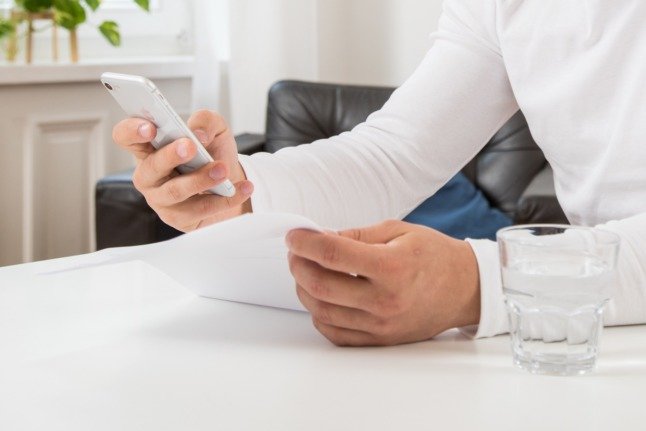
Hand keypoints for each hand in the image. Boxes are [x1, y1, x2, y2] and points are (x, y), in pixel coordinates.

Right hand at [112, 110, 253, 231]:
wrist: (231, 184)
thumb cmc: (213, 154)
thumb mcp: (214, 129)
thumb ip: (205, 120)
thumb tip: (198, 133)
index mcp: (150, 148)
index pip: (126, 137)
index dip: (132, 131)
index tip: (151, 127)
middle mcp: (150, 175)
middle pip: (150, 167)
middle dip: (170, 156)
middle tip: (190, 146)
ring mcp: (161, 199)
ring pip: (175, 191)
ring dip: (200, 180)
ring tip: (222, 170)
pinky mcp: (179, 218)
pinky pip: (200, 210)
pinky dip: (225, 198)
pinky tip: (243, 188)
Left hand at [286, 220, 480, 345]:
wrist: (466, 288)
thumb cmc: (434, 255)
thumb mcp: (399, 231)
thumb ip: (356, 234)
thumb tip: (320, 237)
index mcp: (392, 267)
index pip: (333, 254)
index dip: (305, 243)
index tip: (294, 236)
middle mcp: (385, 300)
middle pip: (321, 286)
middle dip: (299, 265)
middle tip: (296, 252)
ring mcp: (382, 325)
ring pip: (322, 312)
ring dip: (304, 289)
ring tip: (305, 272)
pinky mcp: (380, 340)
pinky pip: (335, 333)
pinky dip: (319, 315)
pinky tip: (320, 297)